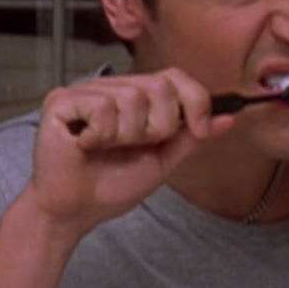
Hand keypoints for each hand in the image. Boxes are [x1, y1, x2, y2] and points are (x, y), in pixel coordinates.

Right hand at [26, 68, 233, 231]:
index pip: (174, 77)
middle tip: (135, 147)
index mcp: (134, 98)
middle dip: (158, 126)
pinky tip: (85, 146)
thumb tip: (227, 118)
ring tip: (107, 149)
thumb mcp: (161, 161)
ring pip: (131, 97)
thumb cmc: (110, 187)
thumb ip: (190, 138)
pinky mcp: (61, 101)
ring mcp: (84, 92)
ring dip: (126, 135)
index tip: (198, 130)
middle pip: (159, 85)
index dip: (194, 99)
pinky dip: (100, 135)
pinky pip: (101, 106)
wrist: (74, 211)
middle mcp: (110, 88)